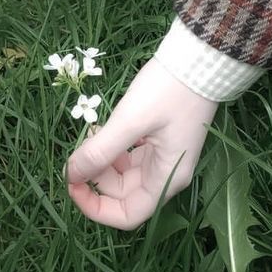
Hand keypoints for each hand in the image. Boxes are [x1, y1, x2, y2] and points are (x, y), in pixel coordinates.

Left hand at [65, 57, 217, 229]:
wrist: (201, 57)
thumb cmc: (170, 90)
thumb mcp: (131, 120)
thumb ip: (100, 151)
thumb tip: (70, 175)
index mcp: (167, 177)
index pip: (127, 215)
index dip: (96, 207)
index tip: (72, 184)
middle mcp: (168, 173)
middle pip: (124, 193)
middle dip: (97, 178)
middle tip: (78, 151)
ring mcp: (165, 155)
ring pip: (125, 173)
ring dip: (103, 161)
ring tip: (91, 133)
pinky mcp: (161, 138)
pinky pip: (131, 154)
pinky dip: (114, 147)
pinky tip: (103, 128)